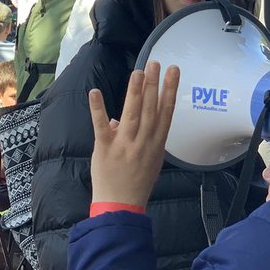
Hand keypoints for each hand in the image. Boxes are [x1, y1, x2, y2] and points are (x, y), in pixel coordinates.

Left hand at [89, 61, 178, 207]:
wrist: (120, 206)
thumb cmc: (135, 184)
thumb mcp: (148, 161)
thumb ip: (140, 139)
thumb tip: (117, 119)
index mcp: (156, 144)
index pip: (166, 112)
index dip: (170, 90)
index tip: (173, 72)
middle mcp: (143, 142)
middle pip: (151, 109)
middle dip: (154, 84)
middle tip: (156, 63)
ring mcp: (124, 144)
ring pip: (132, 113)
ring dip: (135, 91)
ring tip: (138, 71)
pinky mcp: (105, 148)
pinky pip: (100, 126)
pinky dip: (98, 108)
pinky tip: (96, 92)